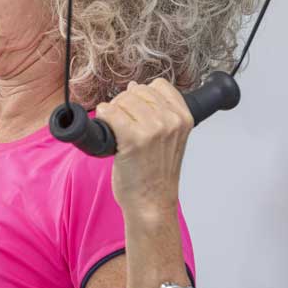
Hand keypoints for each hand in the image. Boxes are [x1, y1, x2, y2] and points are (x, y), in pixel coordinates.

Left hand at [95, 78, 193, 220]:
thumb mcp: (170, 138)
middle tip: (122, 124)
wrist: (151, 202)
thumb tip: (134, 86)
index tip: (137, 112)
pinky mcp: (133, 139)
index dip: (141, 95)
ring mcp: (153, 129)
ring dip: (112, 111)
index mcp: (184, 118)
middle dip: (123, 103)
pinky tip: (107, 129)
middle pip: (137, 91)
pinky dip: (103, 117)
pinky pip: (110, 113)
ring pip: (122, 100)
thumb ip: (158, 112)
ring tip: (116, 130)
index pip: (158, 85)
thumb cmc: (156, 173)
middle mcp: (171, 121)